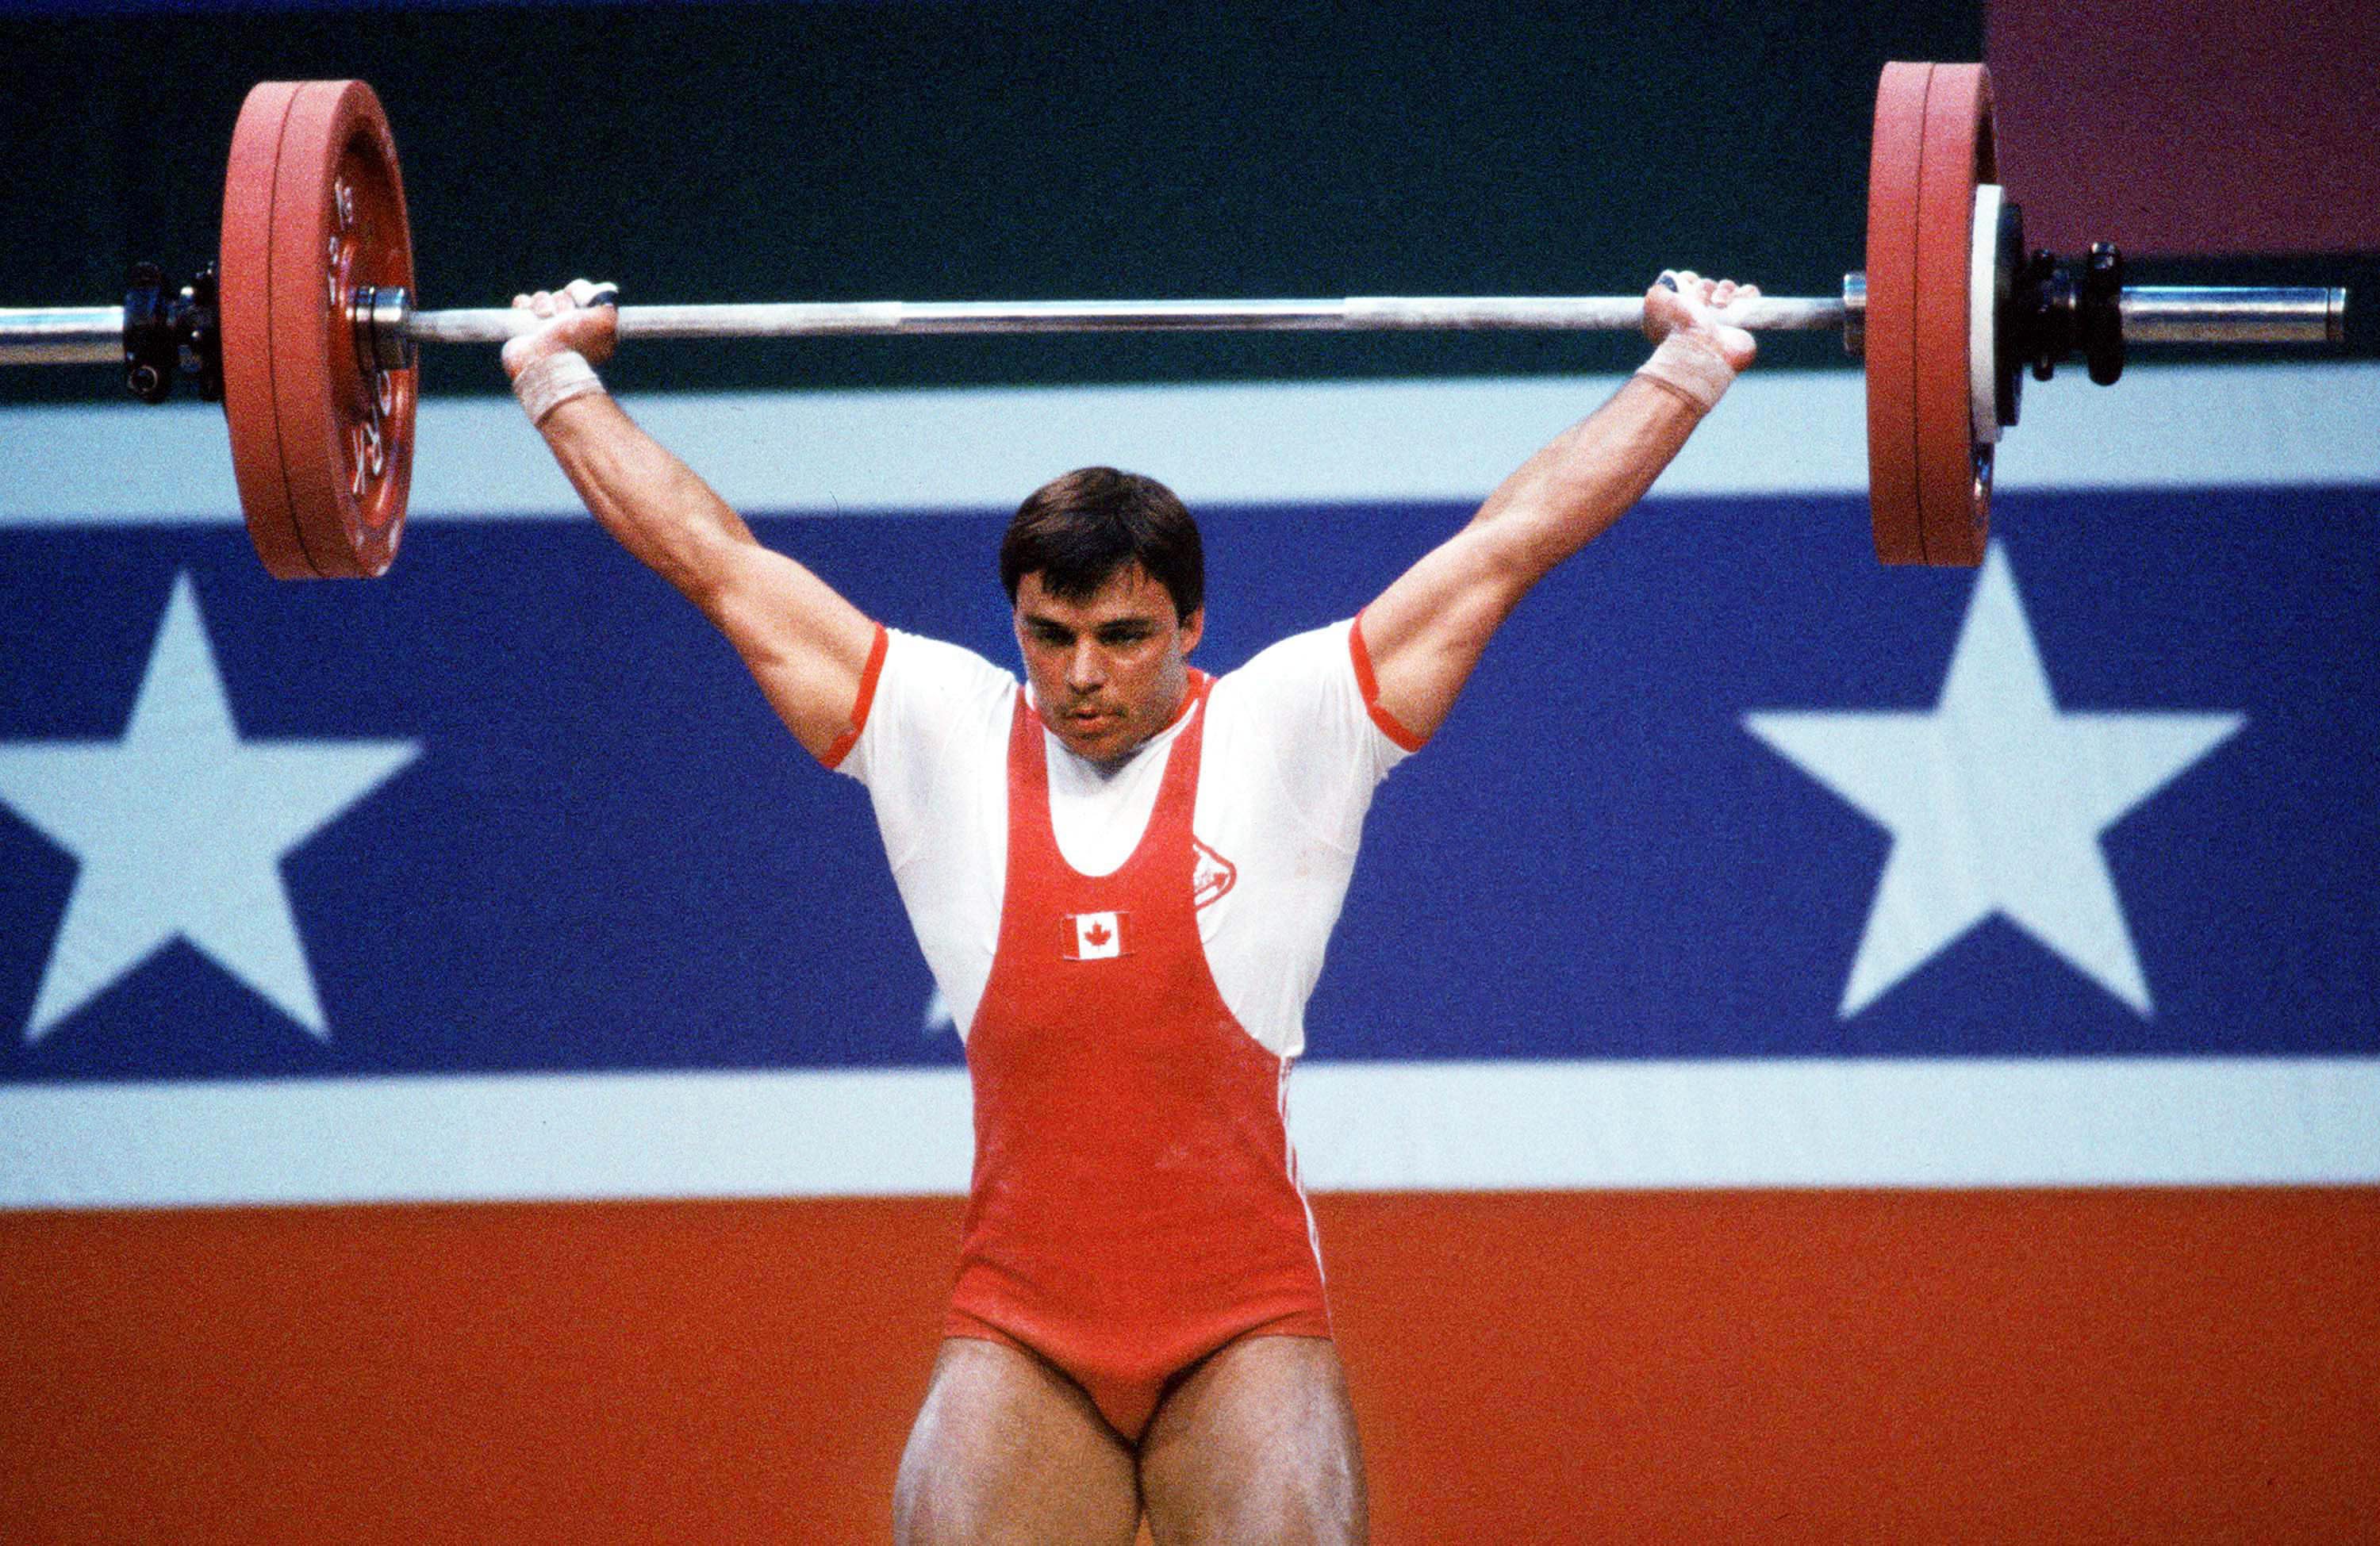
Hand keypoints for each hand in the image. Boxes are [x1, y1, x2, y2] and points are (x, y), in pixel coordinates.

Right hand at [500, 278, 619, 380]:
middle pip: (563, 296)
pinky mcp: (524, 330)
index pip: (586, 296)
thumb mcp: (605, 319)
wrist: (543, 364)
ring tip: (544, 317)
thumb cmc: (575, 343)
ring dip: (542, 302)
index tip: (581, 305)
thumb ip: (606, 298)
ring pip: (543, 298)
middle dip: (561, 302)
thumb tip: (601, 289)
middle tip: (562, 318)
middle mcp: (569, 329)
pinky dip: (524, 304)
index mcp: (591, 329)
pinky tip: (528, 311)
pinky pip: (523, 304)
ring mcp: (546, 330)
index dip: (581, 294)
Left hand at [1643, 269, 1758, 372]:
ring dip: (1725, 290)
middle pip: (1707, 286)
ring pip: (1728, 289)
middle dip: (1705, 287)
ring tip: (1719, 304)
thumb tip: (1671, 278)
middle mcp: (1699, 317)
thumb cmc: (1677, 329)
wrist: (1703, 353)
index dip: (1688, 280)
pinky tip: (1738, 299)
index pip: (1685, 286)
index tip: (1687, 284)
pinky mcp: (1743, 323)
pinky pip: (1749, 296)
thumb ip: (1660, 287)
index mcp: (1677, 314)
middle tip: (1703, 300)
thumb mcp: (1655, 303)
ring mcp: (1722, 320)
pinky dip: (1747, 293)